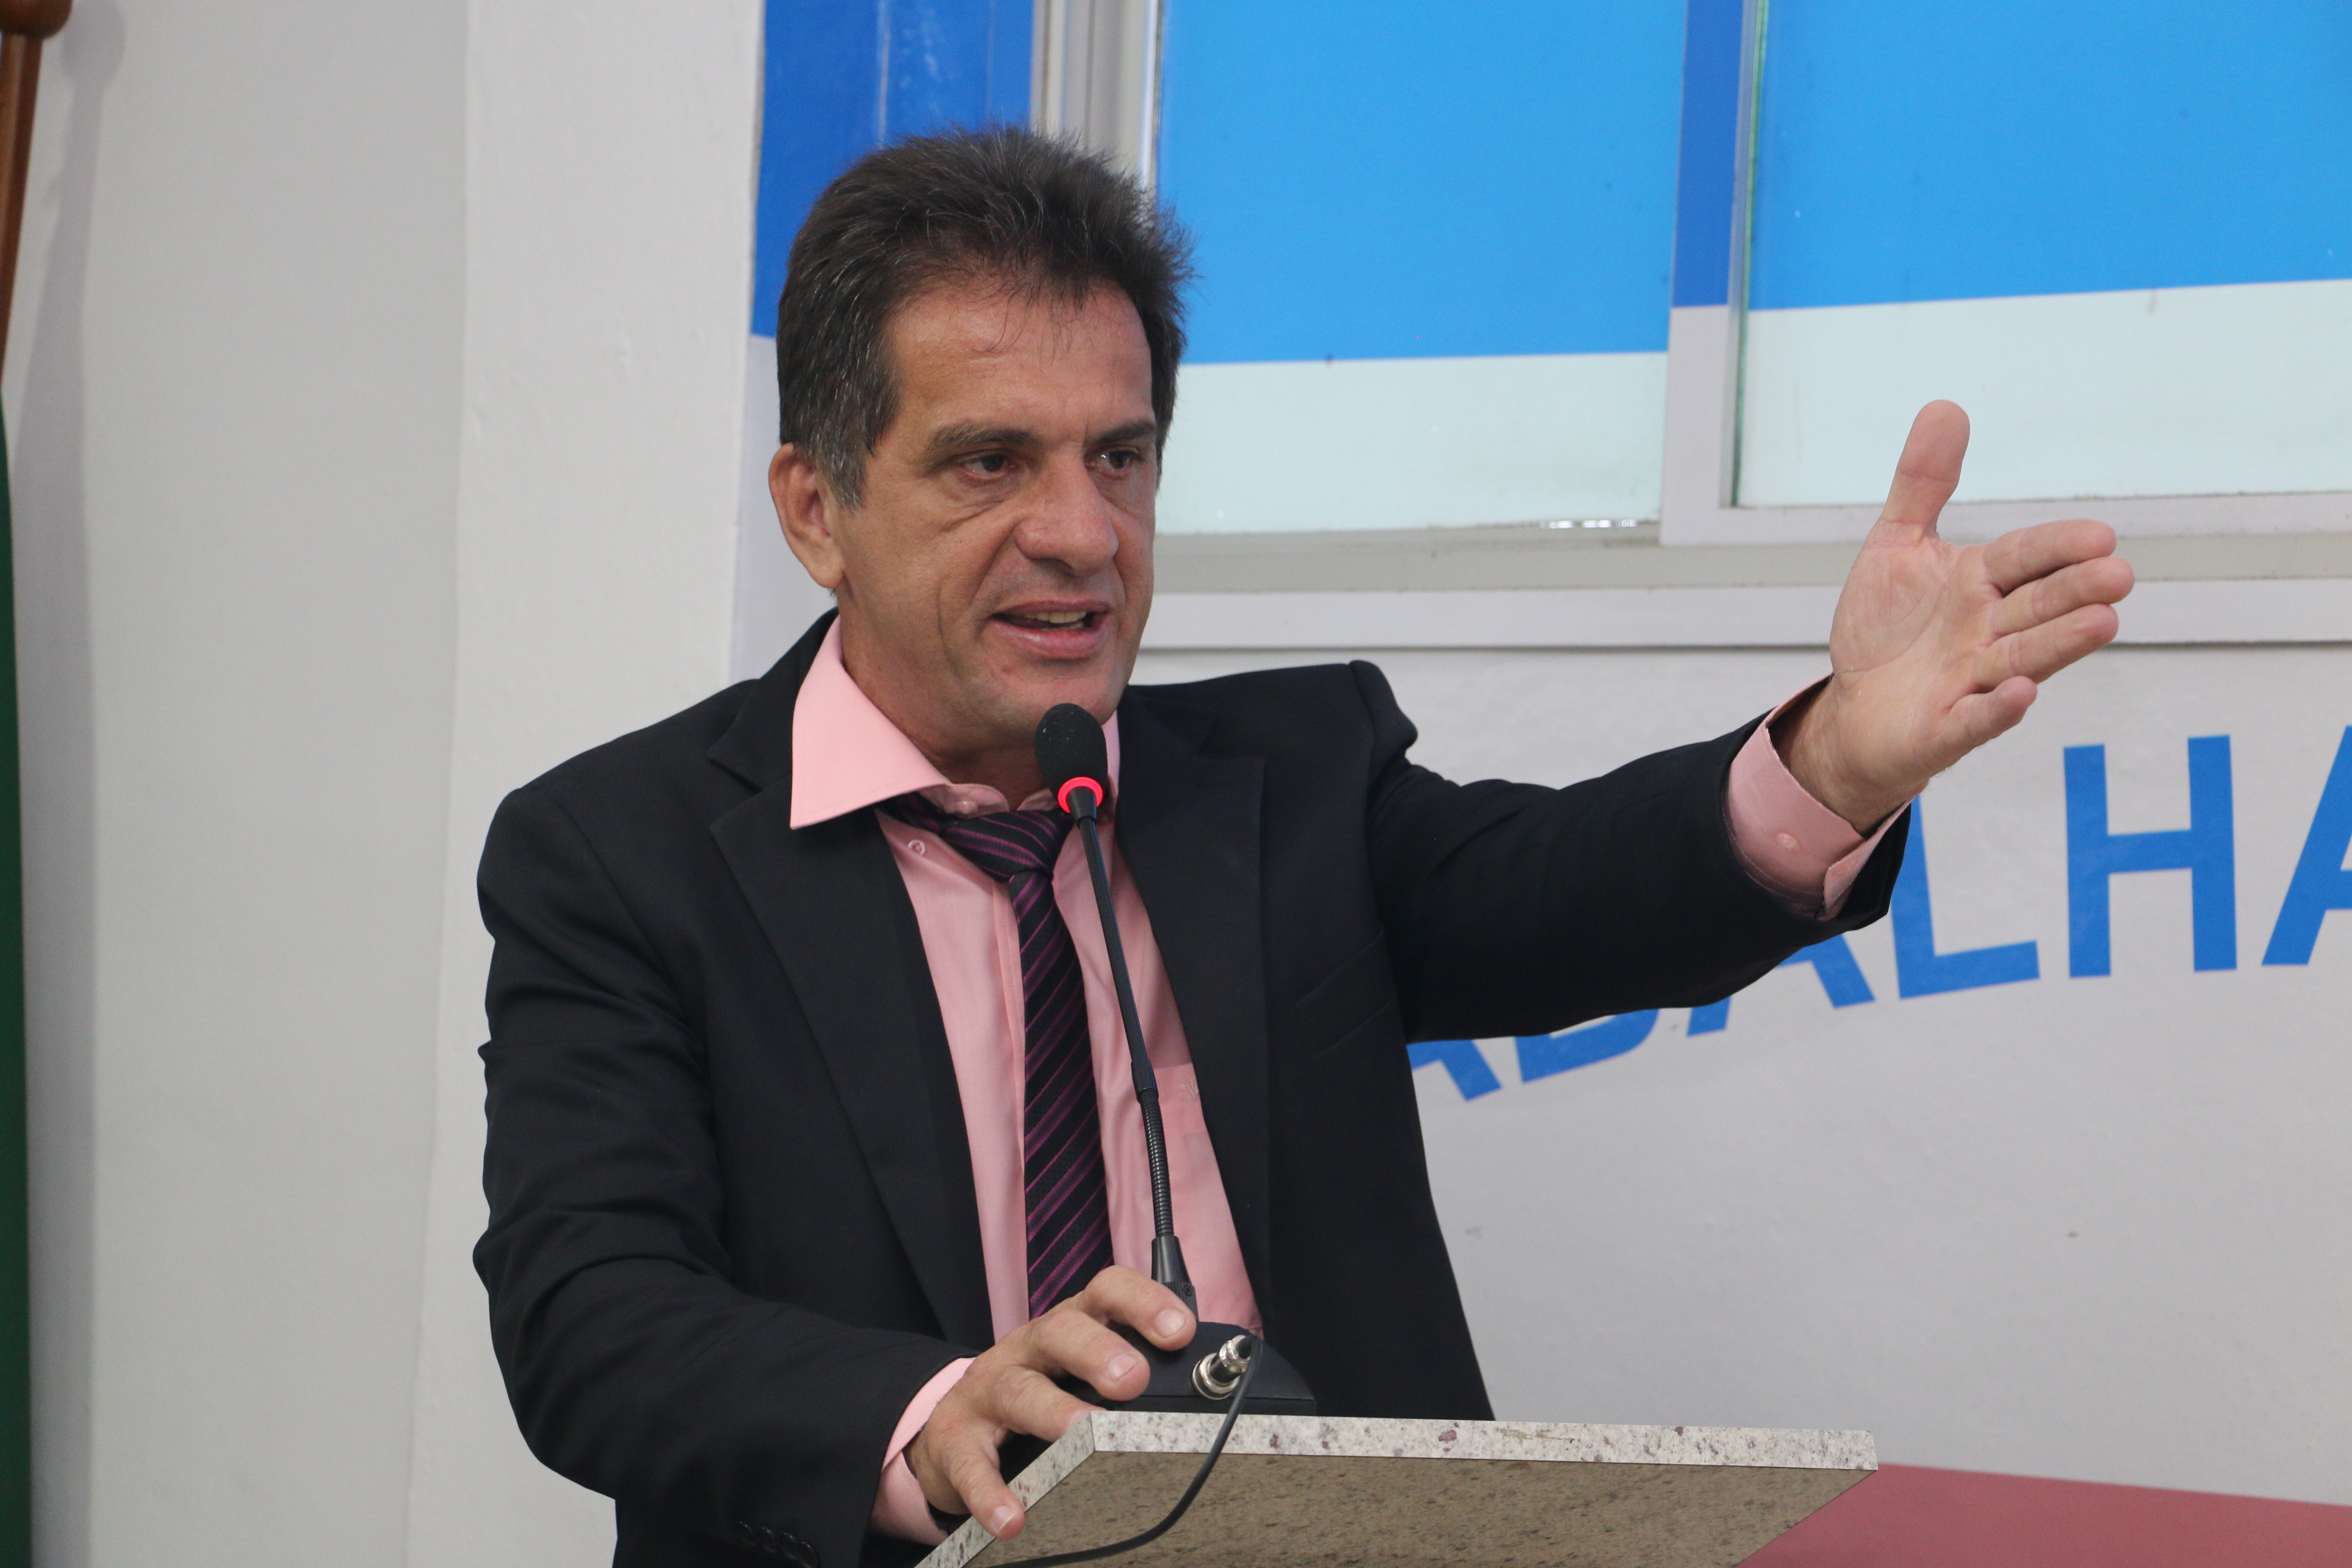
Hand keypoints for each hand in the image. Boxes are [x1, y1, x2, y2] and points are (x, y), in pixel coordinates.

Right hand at [905, 1266, 1193, 1540]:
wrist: (952, 1429)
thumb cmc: (1038, 1394)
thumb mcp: (1080, 1372)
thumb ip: (1130, 1374)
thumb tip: (1204, 1395)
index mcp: (1069, 1327)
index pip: (1106, 1293)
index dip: (1143, 1303)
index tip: (1180, 1330)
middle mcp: (1028, 1348)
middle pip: (1062, 1331)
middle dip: (1099, 1351)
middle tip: (1134, 1379)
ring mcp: (988, 1389)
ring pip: (1019, 1390)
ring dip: (1054, 1412)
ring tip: (1083, 1433)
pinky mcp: (955, 1438)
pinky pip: (971, 1464)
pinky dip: (991, 1492)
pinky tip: (1012, 1516)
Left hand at [1780, 401, 2133, 829]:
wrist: (1855, 710)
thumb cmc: (1885, 631)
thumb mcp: (1895, 548)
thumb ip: (1922, 484)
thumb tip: (1945, 408)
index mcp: (1978, 585)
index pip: (2023, 558)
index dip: (2056, 548)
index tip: (2100, 535)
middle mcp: (1986, 632)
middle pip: (2038, 607)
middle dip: (2075, 592)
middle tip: (2118, 575)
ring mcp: (1972, 682)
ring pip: (2023, 658)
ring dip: (2060, 642)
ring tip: (2102, 622)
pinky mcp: (1947, 728)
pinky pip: (1976, 719)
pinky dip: (1997, 709)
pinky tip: (2019, 693)